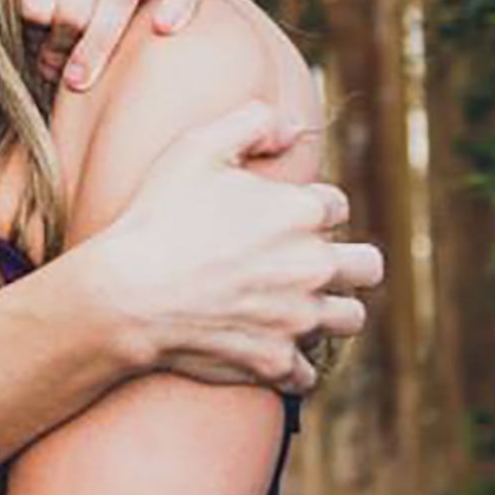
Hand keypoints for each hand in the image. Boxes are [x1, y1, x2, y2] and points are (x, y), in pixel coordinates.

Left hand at [22, 0, 207, 92]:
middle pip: (72, 9)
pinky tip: (162, 31)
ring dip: (97, 47)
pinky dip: (175, 7)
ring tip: (79, 80)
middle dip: (59, 51)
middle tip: (60, 75)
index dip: (31, 34)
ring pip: (117, 1)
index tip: (36, 51)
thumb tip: (15, 31)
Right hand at [82, 99, 384, 392]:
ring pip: (350, 319)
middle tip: (309, 263)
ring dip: (331, 311)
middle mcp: (313, 267)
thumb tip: (289, 127)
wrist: (127, 294)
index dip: (309, 208)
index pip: (336, 206)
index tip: (280, 217)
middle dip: (347, 261)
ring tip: (299, 306)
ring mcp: (298, 319)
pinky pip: (308, 371)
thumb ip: (250, 122)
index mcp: (302, 212)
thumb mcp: (197, 147)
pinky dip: (292, 362)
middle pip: (368, 266)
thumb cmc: (158, 217)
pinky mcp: (277, 361)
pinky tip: (270, 348)